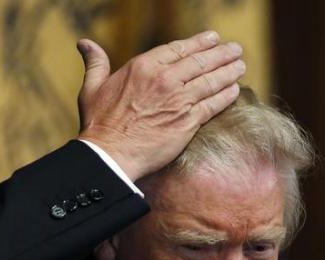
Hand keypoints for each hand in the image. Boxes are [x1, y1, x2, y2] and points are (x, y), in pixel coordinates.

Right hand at [77, 31, 244, 180]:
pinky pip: (213, 105)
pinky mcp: (188, 122)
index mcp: (143, 67)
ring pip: (211, 80)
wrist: (110, 155)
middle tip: (235, 50)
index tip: (212, 39)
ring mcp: (179, 100)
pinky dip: (226, 96)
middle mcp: (165, 79)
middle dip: (221, 53)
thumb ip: (95, 63)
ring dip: (229, 71)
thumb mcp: (92, 88)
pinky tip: (234, 90)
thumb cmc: (98, 124)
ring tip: (240, 65)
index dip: (199, 43)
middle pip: (200, 61)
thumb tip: (84, 43)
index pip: (179, 49)